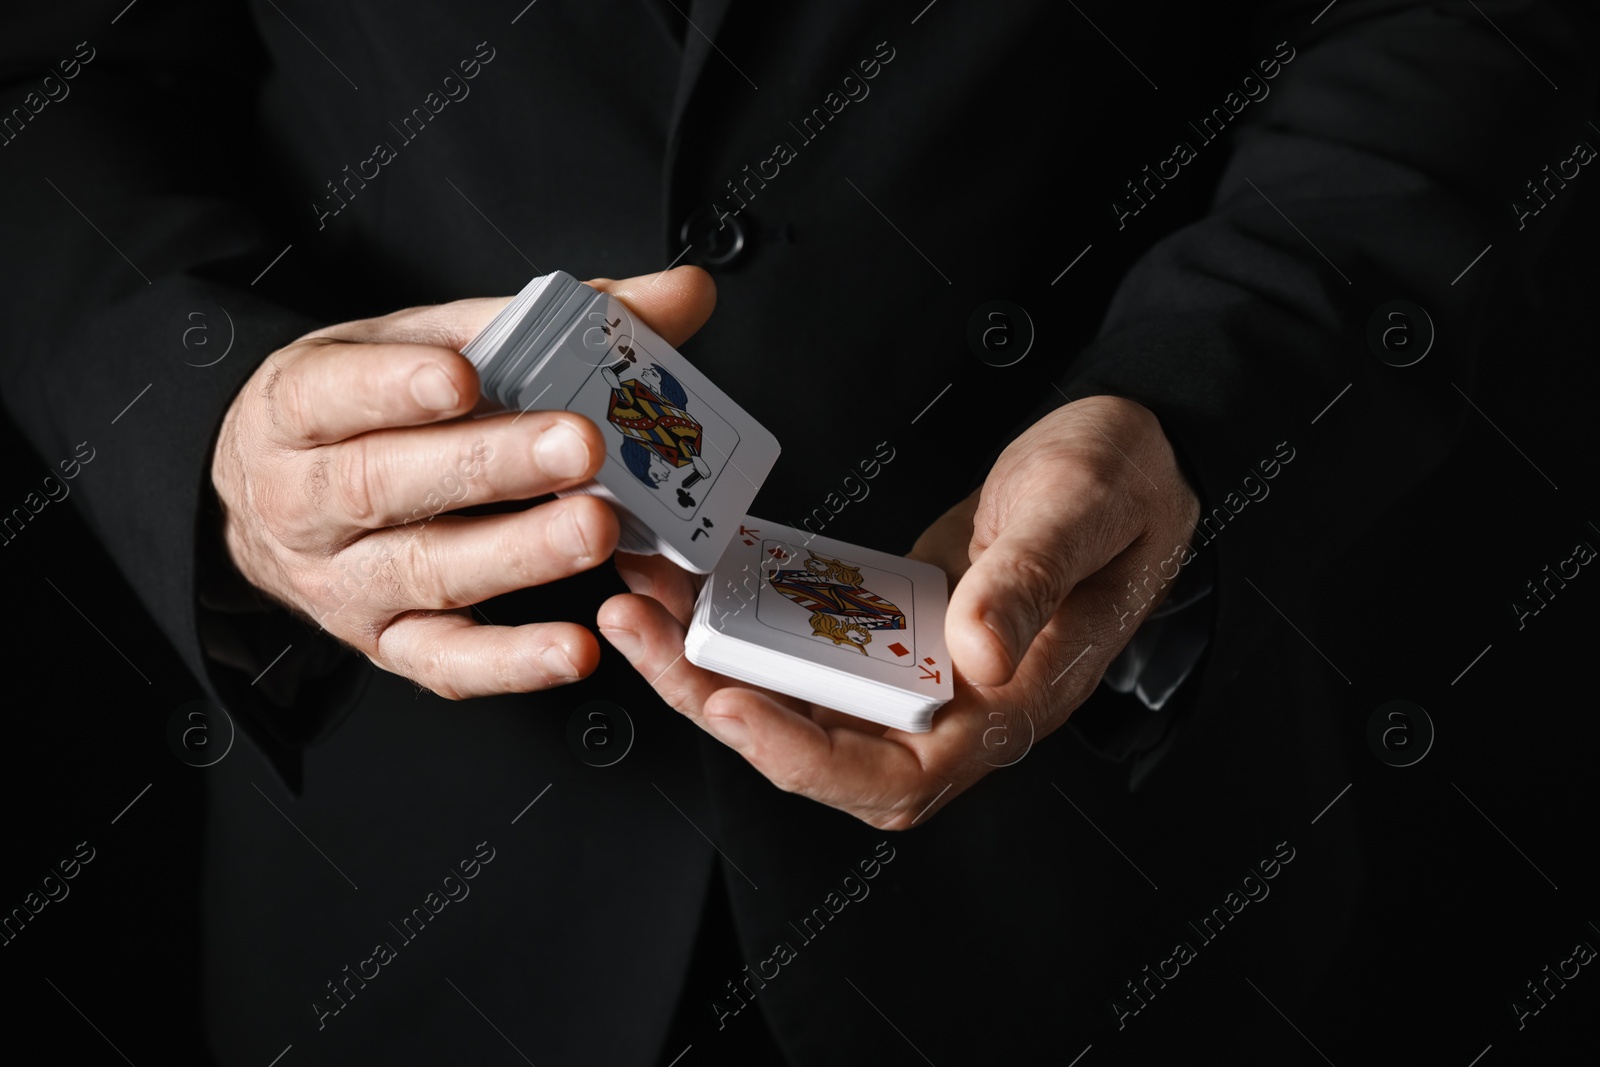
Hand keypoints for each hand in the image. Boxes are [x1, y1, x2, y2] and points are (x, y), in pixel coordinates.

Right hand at [212, 267, 715, 698]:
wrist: (268, 500)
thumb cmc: (359, 414)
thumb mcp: (424, 343)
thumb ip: (540, 321)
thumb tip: (673, 296)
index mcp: (299, 408)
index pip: (333, 395)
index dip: (395, 387)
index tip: (464, 376)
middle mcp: (308, 502)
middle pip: (388, 485)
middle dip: (492, 465)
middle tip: (578, 446)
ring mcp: (347, 581)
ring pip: (429, 572)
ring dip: (520, 554)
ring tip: (594, 528)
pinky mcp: (388, 644)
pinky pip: (448, 663)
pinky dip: (513, 662)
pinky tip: (572, 647)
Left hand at [597, 395, 1200, 827]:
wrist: (1130, 456)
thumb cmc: (1124, 487)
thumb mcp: (1079, 515)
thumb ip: (1029, 582)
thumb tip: (978, 657)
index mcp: (1009, 703)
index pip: (894, 773)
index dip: (803, 754)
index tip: (729, 703)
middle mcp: (955, 702)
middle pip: (818, 744)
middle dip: (717, 698)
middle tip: (639, 630)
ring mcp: (918, 666)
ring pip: (798, 694)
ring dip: (714, 658)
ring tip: (644, 598)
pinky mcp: (893, 625)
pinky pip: (808, 640)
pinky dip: (748, 617)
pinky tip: (699, 575)